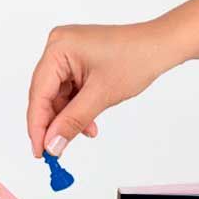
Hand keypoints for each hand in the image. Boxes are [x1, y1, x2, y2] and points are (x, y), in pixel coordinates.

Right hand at [27, 21, 181, 156]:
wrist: (161, 46)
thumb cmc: (136, 58)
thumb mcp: (101, 95)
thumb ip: (72, 122)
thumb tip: (52, 145)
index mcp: (58, 48)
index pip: (39, 94)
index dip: (38, 126)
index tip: (40, 152)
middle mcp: (58, 47)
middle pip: (44, 96)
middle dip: (52, 124)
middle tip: (54, 150)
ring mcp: (67, 55)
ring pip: (56, 97)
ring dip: (67, 119)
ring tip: (84, 133)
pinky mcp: (76, 63)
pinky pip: (68, 93)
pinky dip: (76, 110)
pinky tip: (88, 123)